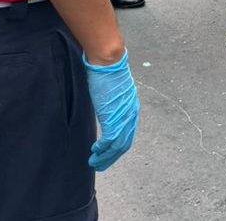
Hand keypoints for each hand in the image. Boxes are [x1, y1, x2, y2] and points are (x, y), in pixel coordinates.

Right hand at [83, 49, 139, 170]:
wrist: (108, 61)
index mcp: (131, 107)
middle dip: (112, 157)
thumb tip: (104, 108)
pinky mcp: (113, 116)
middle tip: (100, 165)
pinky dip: (102, 149)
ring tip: (94, 163)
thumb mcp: (111, 91)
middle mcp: (131, 113)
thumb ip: (111, 103)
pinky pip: (110, 140)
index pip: (128, 133)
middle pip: (125, 142)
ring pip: (118, 145)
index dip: (118, 146)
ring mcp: (123, 116)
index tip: (108, 153)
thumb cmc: (107, 71)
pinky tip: (94, 151)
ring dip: (106, 157)